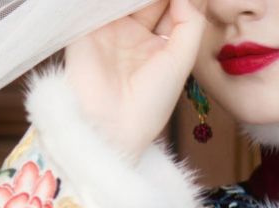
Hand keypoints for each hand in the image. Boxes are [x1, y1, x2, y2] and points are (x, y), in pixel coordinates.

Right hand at [64, 0, 208, 158]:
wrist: (110, 124)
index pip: (175, 8)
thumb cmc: (150, 103)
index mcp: (160, 45)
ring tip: (151, 0)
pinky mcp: (89, 24)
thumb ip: (189, 24)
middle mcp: (135, 33)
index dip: (185, 1)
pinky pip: (102, 1)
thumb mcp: (180, 63)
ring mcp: (112, 27)